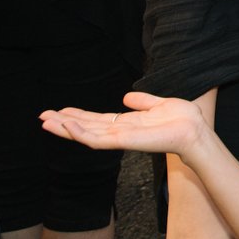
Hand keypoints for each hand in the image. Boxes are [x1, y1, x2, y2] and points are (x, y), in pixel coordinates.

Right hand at [40, 91, 206, 157]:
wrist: (196, 130)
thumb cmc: (182, 120)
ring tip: (47, 122)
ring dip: (66, 128)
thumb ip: (143, 102)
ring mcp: (121, 138)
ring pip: (87, 135)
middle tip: (43, 117)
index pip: (96, 121)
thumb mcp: (159, 105)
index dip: (78, 116)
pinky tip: (69, 127)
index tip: (60, 111)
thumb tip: (126, 97)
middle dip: (64, 123)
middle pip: (87, 128)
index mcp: (127, 124)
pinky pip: (99, 140)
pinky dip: (83, 134)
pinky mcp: (125, 142)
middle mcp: (120, 132)